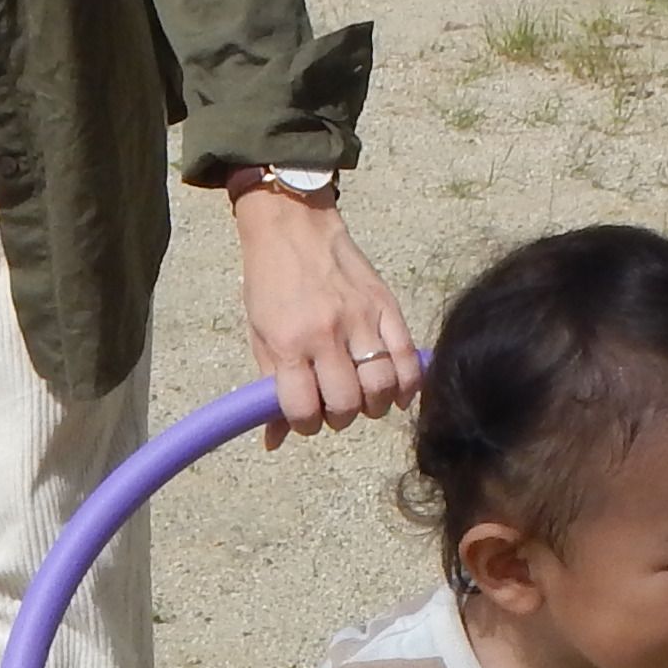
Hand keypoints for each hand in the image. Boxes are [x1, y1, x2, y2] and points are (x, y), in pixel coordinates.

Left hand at [227, 184, 416, 439]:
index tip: (305, 416)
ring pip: (382, 387)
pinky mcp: (387, 306)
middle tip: (335, 406)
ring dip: (373, 405)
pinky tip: (397, 393)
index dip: (305, 424)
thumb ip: (269, 387)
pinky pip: (408, 358)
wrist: (293, 226)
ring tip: (363, 398)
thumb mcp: (259, 334)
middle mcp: (327, 334)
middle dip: (340, 417)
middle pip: (348, 404)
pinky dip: (407, 385)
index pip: (304, 409)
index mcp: (289, 343)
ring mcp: (362, 320)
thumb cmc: (270, 282)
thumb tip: (273, 441)